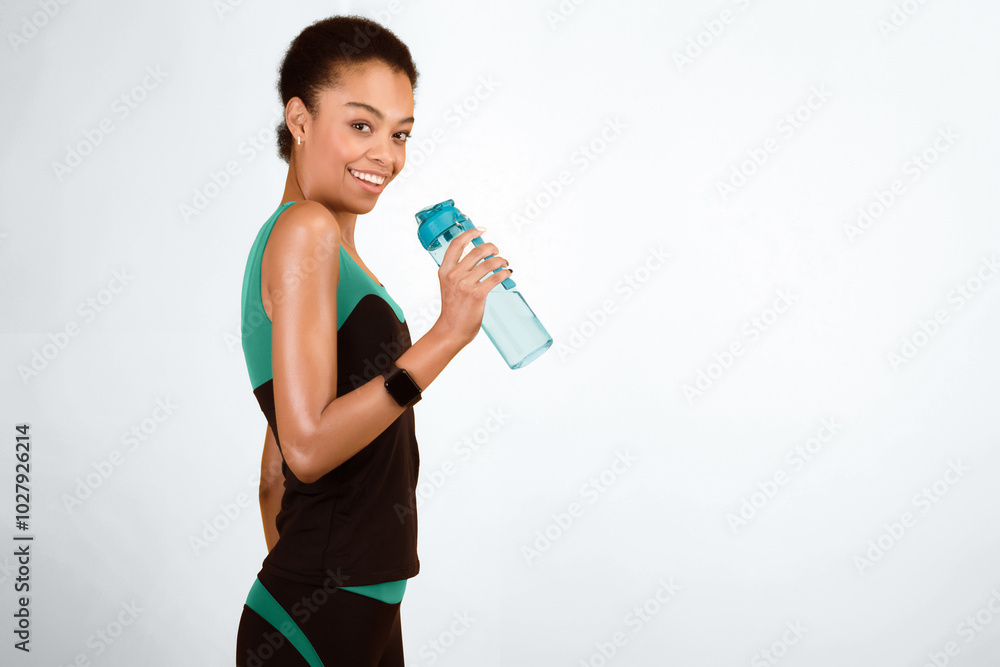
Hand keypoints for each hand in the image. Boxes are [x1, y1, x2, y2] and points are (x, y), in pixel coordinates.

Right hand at [432, 227, 511, 348]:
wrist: (451, 330)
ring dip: (501, 261)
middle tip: (496, 251)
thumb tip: (477, 258)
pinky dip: (504, 273)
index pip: (456, 244)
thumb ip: (457, 271)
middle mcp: (454, 275)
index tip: (481, 230)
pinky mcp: (477, 294)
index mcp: (444, 270)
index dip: (470, 233)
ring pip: (489, 263)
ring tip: (503, 264)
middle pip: (477, 250)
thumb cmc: (452, 308)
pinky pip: (495, 277)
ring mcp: (465, 284)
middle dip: (491, 247)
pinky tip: (506, 273)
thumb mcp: (448, 285)